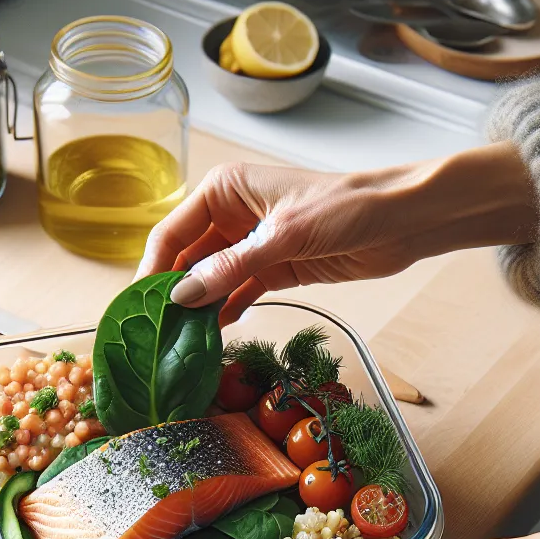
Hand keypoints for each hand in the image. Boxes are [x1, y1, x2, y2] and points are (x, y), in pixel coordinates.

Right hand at [138, 142, 539, 324]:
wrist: (405, 220)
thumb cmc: (347, 207)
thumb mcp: (284, 237)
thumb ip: (231, 267)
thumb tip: (183, 297)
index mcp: (223, 190)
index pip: (170, 234)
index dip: (151, 272)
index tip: (135, 313)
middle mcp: (231, 215)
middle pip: (185, 261)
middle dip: (171, 297)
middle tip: (152, 340)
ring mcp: (252, 244)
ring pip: (209, 282)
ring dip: (196, 311)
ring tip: (176, 348)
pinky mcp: (274, 269)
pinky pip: (236, 295)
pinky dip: (224, 316)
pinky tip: (210, 341)